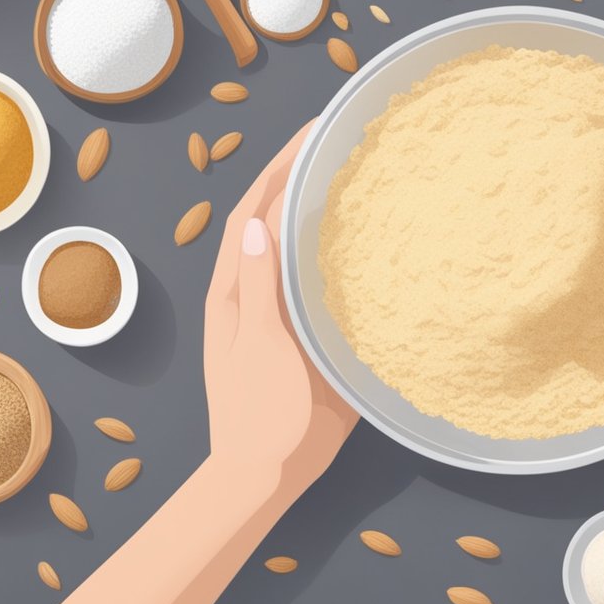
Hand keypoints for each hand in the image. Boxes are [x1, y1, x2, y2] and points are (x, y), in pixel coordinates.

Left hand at [204, 122, 357, 488]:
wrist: (268, 474)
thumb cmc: (261, 414)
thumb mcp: (260, 348)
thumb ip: (259, 287)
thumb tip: (255, 221)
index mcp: (234, 289)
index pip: (254, 208)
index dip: (280, 165)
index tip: (313, 130)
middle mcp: (255, 289)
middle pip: (274, 216)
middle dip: (302, 172)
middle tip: (343, 137)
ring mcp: (281, 310)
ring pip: (299, 244)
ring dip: (320, 205)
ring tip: (358, 172)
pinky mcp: (308, 332)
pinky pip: (321, 277)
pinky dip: (337, 248)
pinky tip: (368, 237)